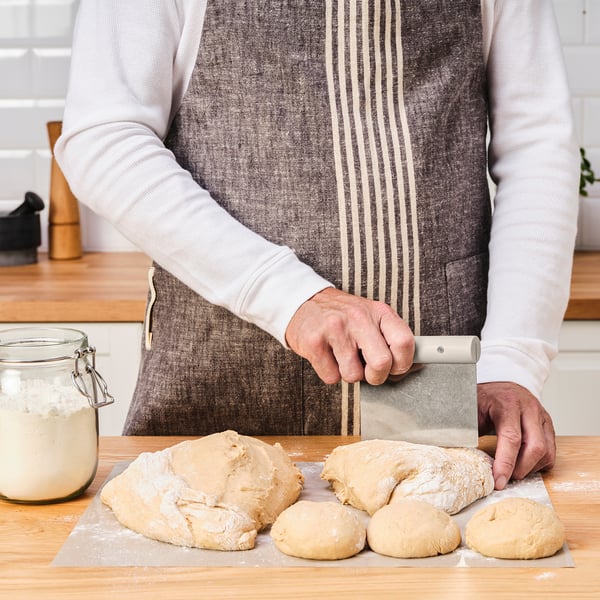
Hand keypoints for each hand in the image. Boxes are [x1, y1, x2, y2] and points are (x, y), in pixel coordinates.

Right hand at [285, 288, 413, 384]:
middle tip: (368, 371)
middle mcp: (358, 318)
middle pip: (382, 364)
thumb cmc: (340, 315)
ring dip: (348, 373)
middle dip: (376, 376)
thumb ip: (389, 336)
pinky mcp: (315, 342)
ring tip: (341, 356)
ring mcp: (335, 329)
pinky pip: (331, 377)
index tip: (396, 367)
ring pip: (353, 375)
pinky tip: (327, 356)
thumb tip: (415, 363)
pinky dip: (330, 372)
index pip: (405, 341)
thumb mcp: (369, 316)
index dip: (403, 362)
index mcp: (378, 312)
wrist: (301, 302)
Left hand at [477, 382, 555, 489]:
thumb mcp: (472, 409)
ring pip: (547, 451)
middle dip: (521, 469)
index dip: (505, 463)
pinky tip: (524, 463)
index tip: (498, 481)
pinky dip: (539, 463)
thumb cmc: (484, 399)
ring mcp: (541, 416)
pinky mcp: (548, 425)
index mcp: (507, 403)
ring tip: (513, 471)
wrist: (499, 386)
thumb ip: (468, 430)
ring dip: (531, 468)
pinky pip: (551, 450)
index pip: (511, 438)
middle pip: (535, 447)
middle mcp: (529, 409)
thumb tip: (458, 452)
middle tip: (506, 479)